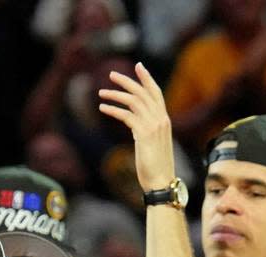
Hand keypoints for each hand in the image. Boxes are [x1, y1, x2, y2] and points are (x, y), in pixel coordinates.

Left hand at [98, 62, 174, 189]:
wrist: (161, 181)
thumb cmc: (156, 167)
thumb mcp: (153, 143)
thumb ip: (146, 130)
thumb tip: (134, 124)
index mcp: (164, 120)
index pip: (156, 93)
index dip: (147, 78)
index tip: (138, 66)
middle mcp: (161, 119)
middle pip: (143, 92)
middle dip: (127, 81)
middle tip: (112, 74)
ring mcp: (153, 125)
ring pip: (134, 101)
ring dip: (115, 95)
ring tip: (101, 92)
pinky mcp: (144, 134)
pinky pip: (126, 115)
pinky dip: (113, 110)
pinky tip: (102, 108)